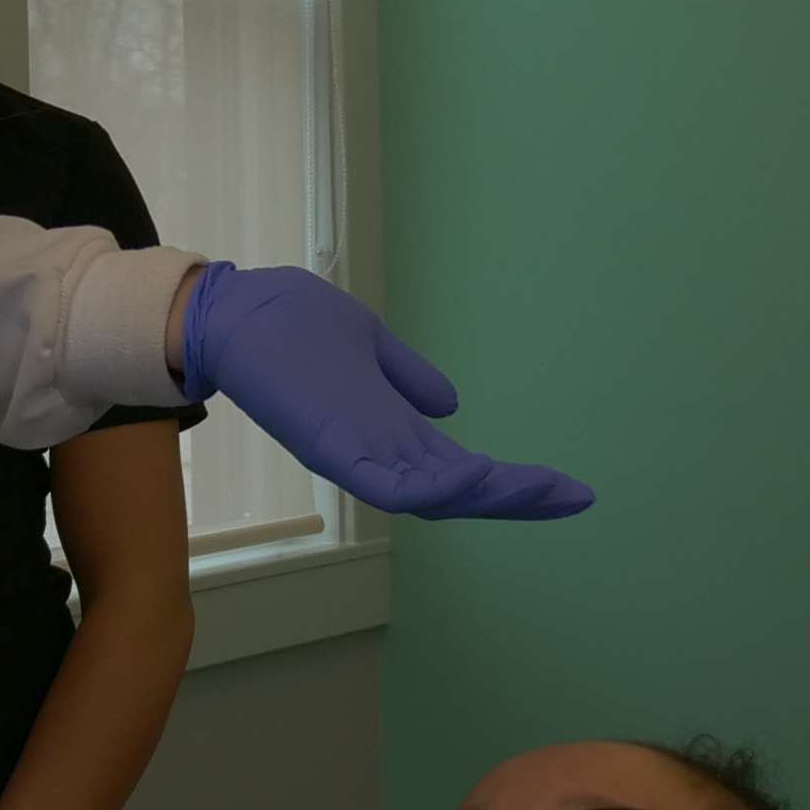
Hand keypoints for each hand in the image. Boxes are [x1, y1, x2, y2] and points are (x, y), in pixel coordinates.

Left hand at [173, 268, 590, 522]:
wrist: (230, 311)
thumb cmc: (289, 325)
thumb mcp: (368, 345)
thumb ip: (408, 377)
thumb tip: (452, 404)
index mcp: (391, 430)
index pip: (462, 470)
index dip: (514, 482)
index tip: (569, 487)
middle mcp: (380, 451)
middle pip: (462, 492)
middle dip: (521, 498)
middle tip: (578, 497)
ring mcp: (357, 452)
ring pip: (436, 495)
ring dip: (492, 495)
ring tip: (543, 487)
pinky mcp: (331, 447)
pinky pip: (390, 485)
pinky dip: (433, 487)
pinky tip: (476, 471)